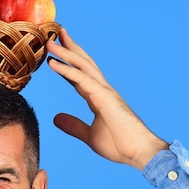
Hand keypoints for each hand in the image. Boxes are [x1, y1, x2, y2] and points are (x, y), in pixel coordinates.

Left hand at [46, 28, 168, 169]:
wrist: (139, 152)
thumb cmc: (120, 145)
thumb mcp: (89, 135)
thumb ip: (73, 126)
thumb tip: (56, 119)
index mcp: (99, 97)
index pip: (79, 77)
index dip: (67, 65)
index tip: (55, 56)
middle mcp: (102, 90)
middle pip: (83, 64)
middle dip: (69, 48)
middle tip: (54, 35)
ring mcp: (104, 91)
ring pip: (82, 66)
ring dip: (65, 52)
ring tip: (49, 42)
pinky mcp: (104, 97)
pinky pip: (82, 79)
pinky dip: (67, 70)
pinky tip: (53, 62)